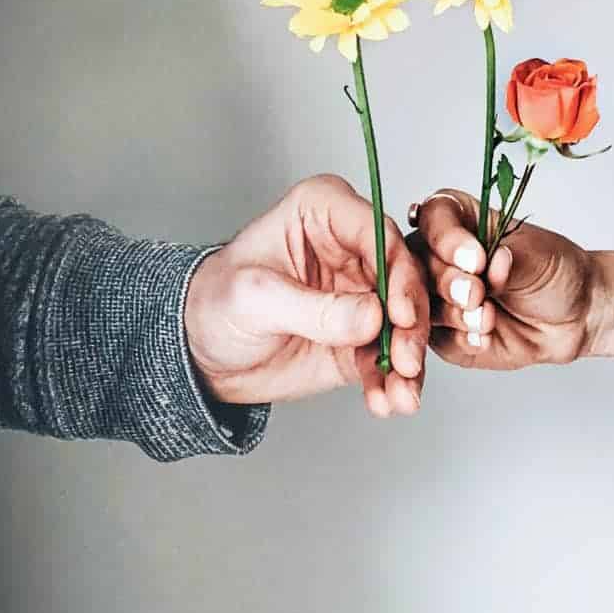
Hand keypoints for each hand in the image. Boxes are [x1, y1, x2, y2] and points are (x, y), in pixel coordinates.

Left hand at [185, 174, 428, 415]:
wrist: (203, 353)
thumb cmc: (215, 302)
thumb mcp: (254, 298)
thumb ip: (314, 308)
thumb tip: (372, 318)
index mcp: (324, 211)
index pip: (377, 232)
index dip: (396, 273)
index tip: (398, 313)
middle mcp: (353, 247)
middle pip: (404, 279)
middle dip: (410, 325)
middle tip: (406, 361)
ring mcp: (363, 294)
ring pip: (406, 322)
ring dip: (408, 361)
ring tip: (399, 393)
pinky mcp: (365, 336)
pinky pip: (391, 357)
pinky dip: (395, 382)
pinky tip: (387, 401)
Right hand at [409, 189, 600, 369]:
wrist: (574, 317)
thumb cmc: (554, 272)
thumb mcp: (535, 254)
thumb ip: (503, 258)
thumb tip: (484, 262)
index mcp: (461, 221)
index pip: (433, 217)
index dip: (446, 238)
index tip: (476, 258)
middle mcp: (442, 256)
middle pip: (417, 263)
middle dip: (448, 282)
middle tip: (476, 294)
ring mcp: (439, 295)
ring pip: (420, 303)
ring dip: (455, 313)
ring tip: (488, 318)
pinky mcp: (444, 332)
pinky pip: (438, 337)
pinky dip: (463, 338)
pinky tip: (487, 336)